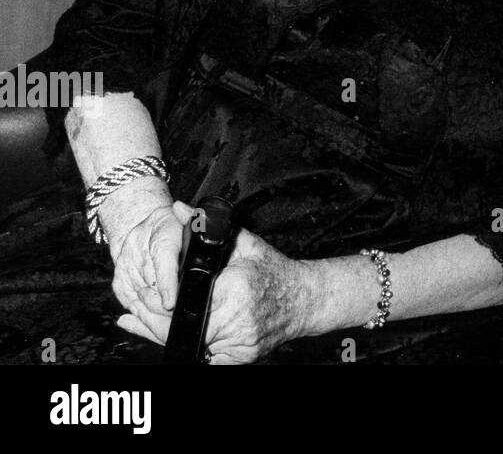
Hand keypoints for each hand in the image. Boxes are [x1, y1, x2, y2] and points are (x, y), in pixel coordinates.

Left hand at [116, 202, 310, 363]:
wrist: (303, 299)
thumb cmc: (273, 270)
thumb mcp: (244, 243)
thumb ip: (207, 228)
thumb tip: (179, 209)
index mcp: (234, 289)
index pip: (181, 301)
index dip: (155, 301)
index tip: (140, 294)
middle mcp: (236, 320)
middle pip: (177, 328)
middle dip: (150, 321)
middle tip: (132, 314)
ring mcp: (239, 343)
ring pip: (186, 345)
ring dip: (162, 335)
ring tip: (142, 324)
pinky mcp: (240, 358)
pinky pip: (202, 357)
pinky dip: (185, 347)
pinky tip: (170, 338)